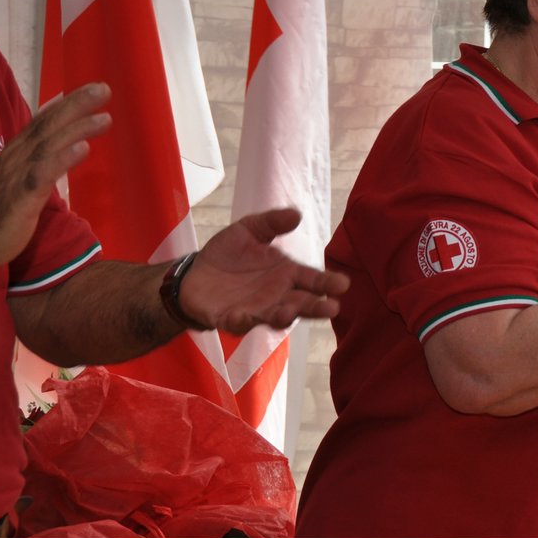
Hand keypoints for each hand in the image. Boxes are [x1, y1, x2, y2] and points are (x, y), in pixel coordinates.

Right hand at [0, 83, 111, 267]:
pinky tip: (83, 149)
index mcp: (18, 152)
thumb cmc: (2, 210)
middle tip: (103, 88)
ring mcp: (17, 175)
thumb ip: (43, 160)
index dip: (67, 104)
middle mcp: (16, 157)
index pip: (43, 121)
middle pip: (47, 125)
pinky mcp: (21, 197)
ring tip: (104, 117)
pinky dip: (63, 158)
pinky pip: (42, 174)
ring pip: (48, 145)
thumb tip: (69, 144)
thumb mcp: (23, 179)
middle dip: (75, 105)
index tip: (94, 88)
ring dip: (77, 129)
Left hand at [182, 208, 350, 333]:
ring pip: (276, 317)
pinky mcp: (231, 318)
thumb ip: (271, 222)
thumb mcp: (249, 229)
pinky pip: (239, 322)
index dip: (327, 282)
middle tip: (332, 308)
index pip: (312, 280)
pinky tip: (244, 316)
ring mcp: (256, 309)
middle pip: (302, 303)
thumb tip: (297, 214)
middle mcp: (277, 295)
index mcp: (286, 273)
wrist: (193, 274)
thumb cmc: (228, 253)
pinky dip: (242, 321)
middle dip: (316, 307)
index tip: (343, 284)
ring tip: (288, 313)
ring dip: (284, 317)